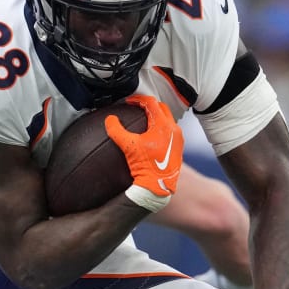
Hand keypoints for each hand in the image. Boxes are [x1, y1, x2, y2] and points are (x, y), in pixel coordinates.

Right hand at [105, 95, 182, 213]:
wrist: (157, 187)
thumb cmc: (145, 167)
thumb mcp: (128, 146)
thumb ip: (117, 130)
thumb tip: (110, 120)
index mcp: (164, 125)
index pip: (151, 103)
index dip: (138, 100)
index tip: (129, 102)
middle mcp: (174, 130)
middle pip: (162, 109)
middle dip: (149, 106)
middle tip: (137, 108)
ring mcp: (179, 140)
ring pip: (168, 120)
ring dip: (156, 117)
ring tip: (144, 120)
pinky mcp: (178, 149)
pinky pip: (171, 132)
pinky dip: (161, 129)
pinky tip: (151, 137)